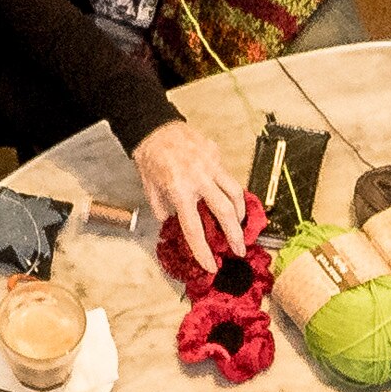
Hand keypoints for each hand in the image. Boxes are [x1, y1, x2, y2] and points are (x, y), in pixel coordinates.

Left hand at [133, 119, 249, 268]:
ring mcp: (211, 165)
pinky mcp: (216, 154)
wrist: (155, 126)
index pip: (194, 228)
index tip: (211, 265)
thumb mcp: (150, 188)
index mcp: (179, 190)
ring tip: (239, 225)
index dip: (203, 250)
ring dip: (240, 213)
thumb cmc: (150, 157)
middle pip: (225, 212)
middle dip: (235, 235)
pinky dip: (231, 190)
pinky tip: (229, 198)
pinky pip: (228, 176)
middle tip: (240, 249)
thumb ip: (163, 208)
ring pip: (236, 193)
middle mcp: (199, 179)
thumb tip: (173, 221)